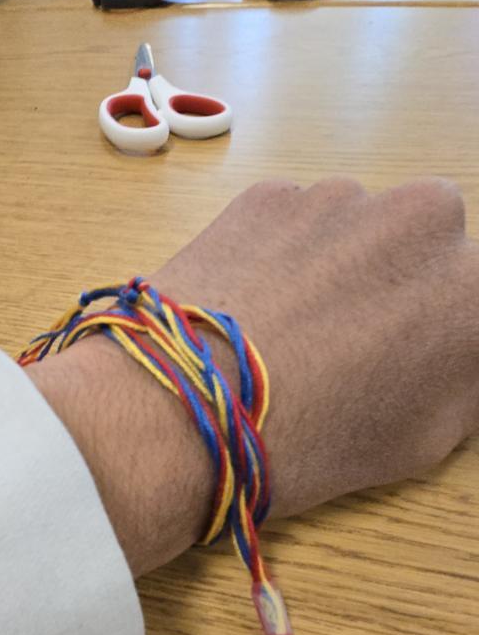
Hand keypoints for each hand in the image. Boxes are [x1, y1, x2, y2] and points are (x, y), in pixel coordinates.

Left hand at [29, 179, 478, 576]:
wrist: (184, 410)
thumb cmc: (311, 441)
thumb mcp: (426, 438)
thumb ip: (466, 373)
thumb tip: (461, 349)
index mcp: (475, 287)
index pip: (476, 298)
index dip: (449, 330)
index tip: (421, 354)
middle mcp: (424, 220)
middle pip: (430, 248)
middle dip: (404, 285)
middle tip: (358, 343)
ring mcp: (341, 197)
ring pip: (360, 230)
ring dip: (343, 266)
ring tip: (293, 332)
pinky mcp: (272, 193)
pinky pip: (297, 225)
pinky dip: (285, 257)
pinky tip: (253, 309)